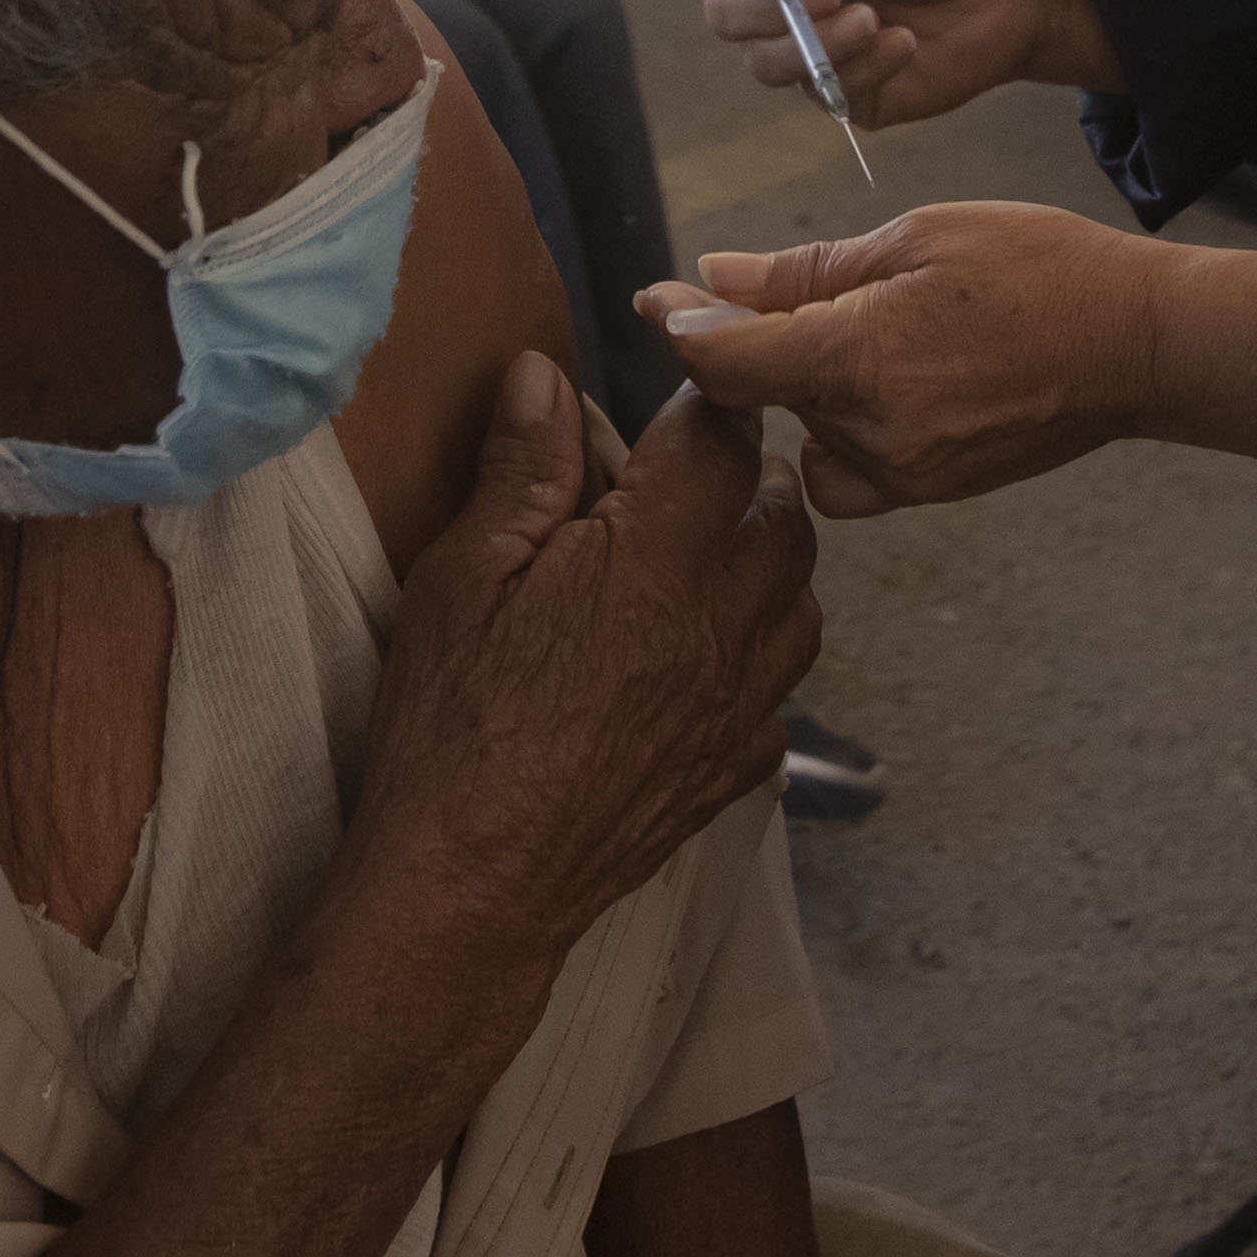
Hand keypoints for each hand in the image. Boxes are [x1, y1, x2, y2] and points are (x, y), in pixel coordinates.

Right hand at [334, 357, 822, 975]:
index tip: (686, 392)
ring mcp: (740, 703)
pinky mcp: (734, 767)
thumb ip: (521, 470)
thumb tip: (543, 374)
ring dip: (771, 565)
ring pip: (802, 604)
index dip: (707, 403)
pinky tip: (707, 664)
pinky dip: (758, 663)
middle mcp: (721, 622)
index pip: (719, 442)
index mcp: (655, 556)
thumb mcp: (462, 575)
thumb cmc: (454, 721)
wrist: (474, 882)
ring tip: (713, 555)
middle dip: (752, 478)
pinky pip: (780, 696)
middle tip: (700, 468)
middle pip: (785, 519)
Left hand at [648, 208, 1256, 516]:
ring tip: (870, 334)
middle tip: (789, 294)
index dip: (682, 330)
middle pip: (763, 400)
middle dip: (756, 349)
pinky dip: (848, 430)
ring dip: (808, 392)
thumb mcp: (918, 237)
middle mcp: (872, 433)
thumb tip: (715, 278)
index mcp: (859, 358)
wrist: (1140, 345)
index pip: (727, 363)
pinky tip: (891, 383)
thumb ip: (808, 270)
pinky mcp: (933, 492)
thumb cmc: (1039, 268)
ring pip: (805, 439)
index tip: (658, 300)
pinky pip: (852, 473)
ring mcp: (905, 474)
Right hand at [694, 0, 1112, 129]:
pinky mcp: (853, 95)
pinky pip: (828, 94)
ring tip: (873, 18)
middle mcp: (790, 2)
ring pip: (766, 65)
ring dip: (815, 42)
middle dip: (767, 8)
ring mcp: (816, 52)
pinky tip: (904, 43)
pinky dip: (863, 65)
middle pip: (726, 16)